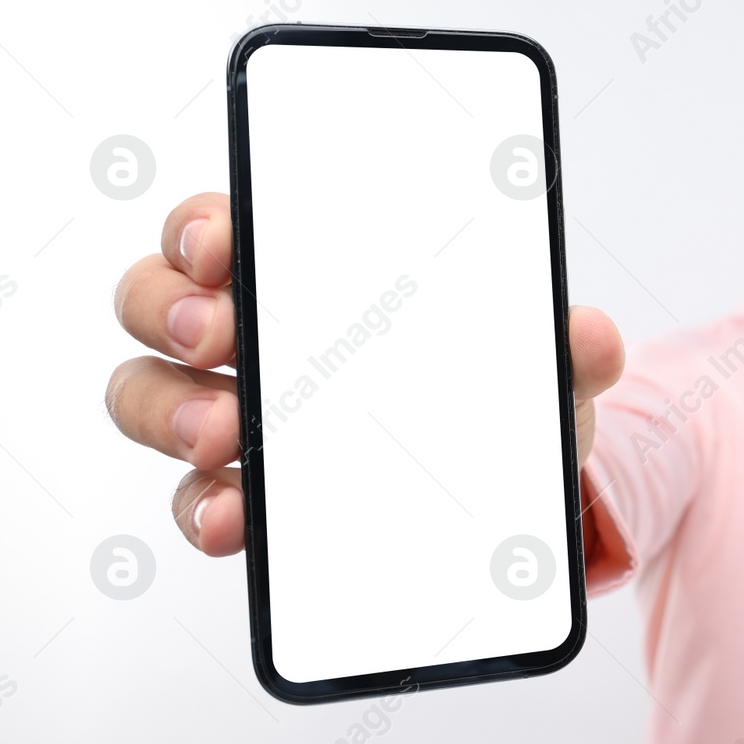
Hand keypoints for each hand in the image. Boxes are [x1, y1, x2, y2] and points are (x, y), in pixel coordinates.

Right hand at [105, 192, 624, 556]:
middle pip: (159, 299)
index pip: (225, 225)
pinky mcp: (248, 499)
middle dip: (172, 310)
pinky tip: (235, 520)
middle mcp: (255, 336)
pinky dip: (204, 508)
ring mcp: (238, 416)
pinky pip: (196, 499)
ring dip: (172, 411)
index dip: (204, 223)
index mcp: (312, 275)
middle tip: (222, 339)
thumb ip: (570, 347)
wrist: (513, 492)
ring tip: (225, 436)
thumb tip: (592, 335)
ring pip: (151, 395)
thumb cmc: (499, 395)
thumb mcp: (543, 366)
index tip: (223, 243)